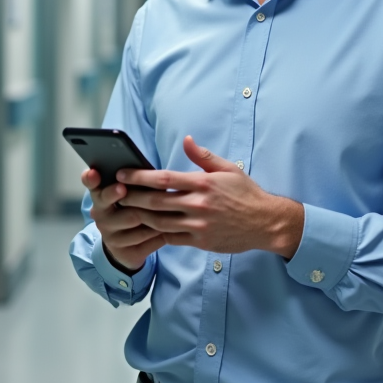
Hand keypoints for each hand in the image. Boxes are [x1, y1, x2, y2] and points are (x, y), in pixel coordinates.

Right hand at [81, 167, 166, 273]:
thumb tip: (151, 174)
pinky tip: (169, 228)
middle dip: (115, 194)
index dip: (91, 179)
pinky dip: (160, 232)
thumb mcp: (128, 198)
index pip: (92, 185)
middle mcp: (101, 216)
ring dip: (153, 212)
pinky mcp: (124, 252)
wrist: (126, 249)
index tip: (94, 173)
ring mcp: (110, 236)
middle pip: (108, 202)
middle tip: (122, 188)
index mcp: (101, 197)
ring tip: (168, 207)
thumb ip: (132, 185)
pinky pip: (145, 239)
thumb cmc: (130, 213)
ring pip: (134, 219)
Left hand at [116, 136, 304, 257]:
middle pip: (155, 201)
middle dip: (132, 197)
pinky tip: (141, 227)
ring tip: (123, 209)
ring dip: (138, 216)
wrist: (266, 223)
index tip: (122, 174)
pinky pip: (170, 237)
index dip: (139, 177)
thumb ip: (204, 156)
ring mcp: (198, 226)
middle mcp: (199, 205)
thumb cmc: (246, 193)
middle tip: (115, 193)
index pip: (163, 179)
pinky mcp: (199, 242)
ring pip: (159, 222)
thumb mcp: (228, 169)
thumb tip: (186, 140)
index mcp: (203, 183)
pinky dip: (153, 233)